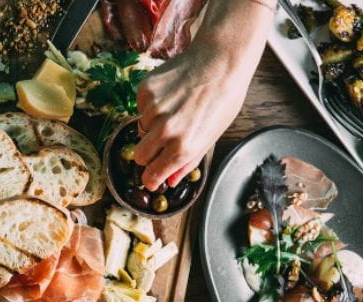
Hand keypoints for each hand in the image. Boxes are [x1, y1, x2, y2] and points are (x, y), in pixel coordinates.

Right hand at [133, 43, 252, 189]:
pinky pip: (140, 108)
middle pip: (139, 156)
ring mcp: (153, 110)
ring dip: (152, 126)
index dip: (151, 179)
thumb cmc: (222, 100)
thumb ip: (188, 161)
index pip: (152, 175)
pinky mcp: (146, 91)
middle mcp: (166, 131)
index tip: (152, 177)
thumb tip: (170, 180)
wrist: (221, 61)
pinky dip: (151, 106)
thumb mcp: (211, 137)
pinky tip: (170, 96)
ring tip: (174, 110)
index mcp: (184, 147)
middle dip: (148, 155)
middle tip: (161, 144)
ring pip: (140, 130)